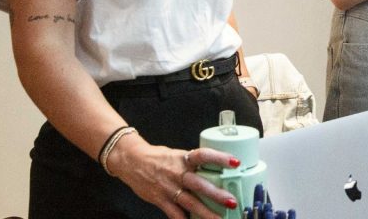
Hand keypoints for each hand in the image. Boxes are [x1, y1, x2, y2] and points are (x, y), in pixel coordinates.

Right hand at [107, 134, 242, 218]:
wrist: (131, 161)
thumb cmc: (158, 157)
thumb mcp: (178, 154)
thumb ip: (194, 163)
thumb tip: (216, 168)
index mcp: (184, 158)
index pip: (204, 155)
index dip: (220, 158)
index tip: (236, 162)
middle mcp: (178, 173)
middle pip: (199, 184)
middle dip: (216, 194)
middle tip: (231, 201)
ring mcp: (169, 188)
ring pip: (189, 202)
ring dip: (205, 212)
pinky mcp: (160, 199)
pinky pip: (174, 213)